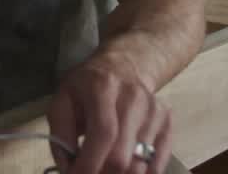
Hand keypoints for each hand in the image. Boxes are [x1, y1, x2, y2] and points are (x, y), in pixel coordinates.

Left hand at [46, 57, 172, 173]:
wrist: (125, 65)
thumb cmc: (88, 86)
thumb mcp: (63, 100)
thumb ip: (60, 134)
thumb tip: (68, 169)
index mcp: (103, 87)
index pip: (103, 133)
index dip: (90, 163)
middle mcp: (133, 98)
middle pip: (123, 155)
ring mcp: (154, 110)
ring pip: (141, 164)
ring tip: (104, 170)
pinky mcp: (167, 122)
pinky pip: (158, 162)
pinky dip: (141, 173)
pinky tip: (126, 169)